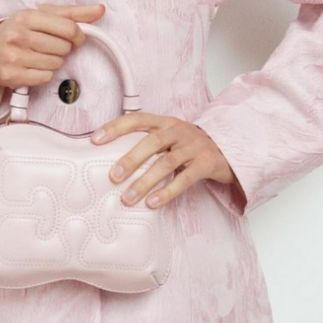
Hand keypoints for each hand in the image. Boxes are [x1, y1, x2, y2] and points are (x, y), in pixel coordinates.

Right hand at [0, 0, 105, 98]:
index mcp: (28, 16)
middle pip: (64, 47)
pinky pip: (46, 77)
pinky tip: (33, 66)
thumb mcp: (41, 16)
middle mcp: (19, 35)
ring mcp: (14, 57)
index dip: (78, 35)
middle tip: (49, 45)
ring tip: (39, 55)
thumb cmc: (19, 31)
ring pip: (56, 63)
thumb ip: (72, 13)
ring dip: (53, 61)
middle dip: (62, 48)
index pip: (69, 28)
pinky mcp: (13, 76)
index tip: (76, 37)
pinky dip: (44, 74)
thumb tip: (100, 9)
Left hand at [94, 109, 239, 208]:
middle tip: (113, 177)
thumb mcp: (170, 137)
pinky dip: (167, 192)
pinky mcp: (205, 164)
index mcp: (165, 122)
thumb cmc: (189, 145)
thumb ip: (147, 143)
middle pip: (152, 142)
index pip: (137, 119)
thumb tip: (112, 163)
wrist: (227, 148)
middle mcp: (178, 131)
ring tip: (128, 198)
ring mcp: (193, 147)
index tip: (95, 140)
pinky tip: (152, 203)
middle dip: (130, 159)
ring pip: (166, 163)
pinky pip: (184, 179)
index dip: (115, 127)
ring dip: (145, 181)